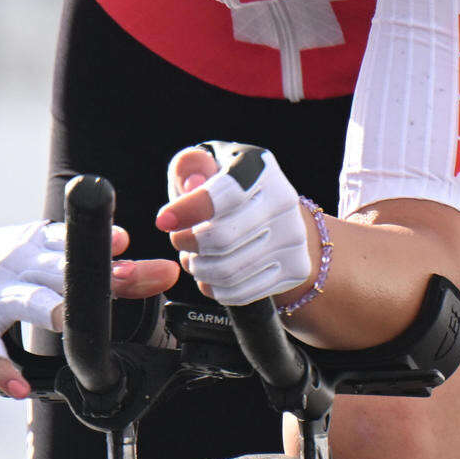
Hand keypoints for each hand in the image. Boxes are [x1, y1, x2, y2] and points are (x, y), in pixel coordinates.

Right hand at [0, 214, 176, 396]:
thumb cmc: (1, 261)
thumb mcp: (41, 253)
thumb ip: (97, 264)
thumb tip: (156, 267)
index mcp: (40, 243)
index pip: (77, 242)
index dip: (105, 245)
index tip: (127, 245)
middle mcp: (18, 261)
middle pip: (62, 269)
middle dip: (97, 276)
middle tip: (128, 281)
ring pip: (26, 301)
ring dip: (49, 310)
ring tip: (66, 323)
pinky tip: (16, 387)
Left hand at [157, 143, 317, 307]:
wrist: (275, 217)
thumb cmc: (229, 190)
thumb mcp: (206, 166)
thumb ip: (190, 167)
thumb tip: (191, 185)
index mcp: (260, 168)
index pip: (225, 194)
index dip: (189, 210)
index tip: (164, 222)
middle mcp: (284, 200)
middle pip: (222, 238)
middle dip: (188, 244)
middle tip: (179, 240)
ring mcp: (294, 236)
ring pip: (229, 270)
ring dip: (199, 269)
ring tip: (194, 258)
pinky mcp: (296, 268)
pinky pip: (242, 292)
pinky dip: (216, 288)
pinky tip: (211, 276)